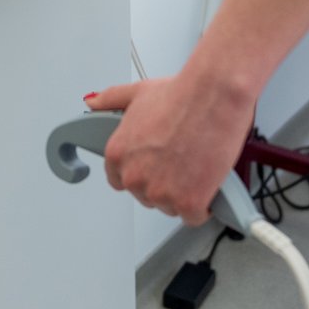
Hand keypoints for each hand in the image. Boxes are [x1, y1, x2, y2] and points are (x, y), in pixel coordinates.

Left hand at [85, 72, 255, 226]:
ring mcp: (160, 192)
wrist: (214, 97)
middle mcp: (135, 176)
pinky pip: (194, 216)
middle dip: (164, 183)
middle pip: (147, 196)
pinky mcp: (188, 202)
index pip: (120, 181)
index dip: (142, 173)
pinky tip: (208, 184)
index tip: (155, 166)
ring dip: (184, 194)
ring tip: (196, 165)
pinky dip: (204, 205)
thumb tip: (94, 102)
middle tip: (181, 159)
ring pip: (171, 207)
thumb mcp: (138, 92)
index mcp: (118, 154)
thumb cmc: (182, 95)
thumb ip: (112, 99)